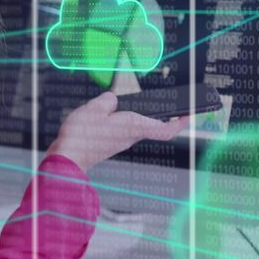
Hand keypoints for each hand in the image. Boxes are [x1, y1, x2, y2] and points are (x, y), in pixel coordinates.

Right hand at [47, 92, 188, 172]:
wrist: (66, 158)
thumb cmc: (81, 137)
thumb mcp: (95, 107)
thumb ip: (108, 100)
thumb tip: (113, 100)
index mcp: (133, 126)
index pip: (165, 129)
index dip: (181, 123)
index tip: (191, 115)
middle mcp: (130, 136)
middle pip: (152, 126)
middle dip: (162, 116)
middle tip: (171, 105)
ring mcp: (119, 142)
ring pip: (136, 127)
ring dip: (139, 116)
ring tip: (136, 103)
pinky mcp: (108, 143)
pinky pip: (121, 129)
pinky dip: (122, 120)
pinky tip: (110, 112)